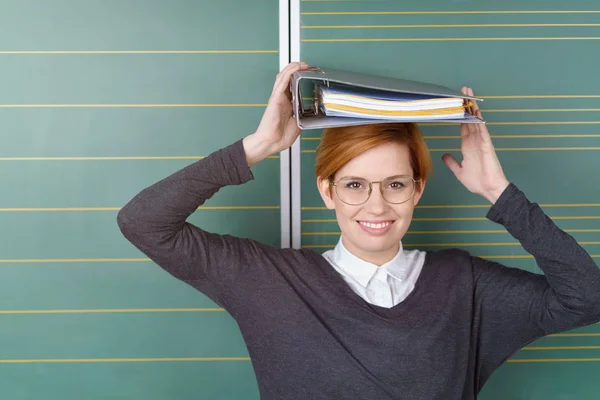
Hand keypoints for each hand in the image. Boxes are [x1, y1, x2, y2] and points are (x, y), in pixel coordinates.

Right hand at [243, 61, 308, 165]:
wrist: (271, 142)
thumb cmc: (280, 137)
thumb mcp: (297, 126)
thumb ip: (303, 118)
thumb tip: (312, 116)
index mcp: (286, 105)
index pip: (292, 86)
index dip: (299, 78)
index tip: (309, 74)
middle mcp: (281, 99)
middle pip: (287, 79)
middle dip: (296, 70)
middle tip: (307, 66)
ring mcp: (277, 97)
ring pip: (283, 77)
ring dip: (293, 68)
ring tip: (302, 63)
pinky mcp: (275, 98)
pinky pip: (282, 82)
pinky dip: (289, 73)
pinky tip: (296, 67)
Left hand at [441, 87, 509, 203]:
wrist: (489, 190)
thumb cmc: (477, 182)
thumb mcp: (459, 171)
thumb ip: (452, 163)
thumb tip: (444, 156)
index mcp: (468, 146)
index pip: (463, 127)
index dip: (459, 116)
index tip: (456, 105)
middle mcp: (474, 141)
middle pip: (469, 119)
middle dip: (466, 105)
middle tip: (462, 91)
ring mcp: (481, 142)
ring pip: (476, 121)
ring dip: (472, 108)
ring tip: (469, 94)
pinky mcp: (487, 145)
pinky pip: (482, 130)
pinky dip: (479, 120)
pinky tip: (477, 111)